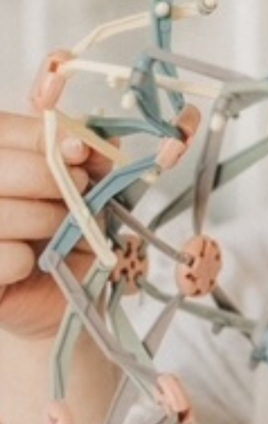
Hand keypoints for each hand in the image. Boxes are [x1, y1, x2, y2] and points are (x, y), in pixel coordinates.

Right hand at [0, 112, 105, 341]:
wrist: (60, 296)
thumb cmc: (67, 236)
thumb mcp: (88, 191)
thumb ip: (91, 160)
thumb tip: (101, 142)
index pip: (3, 128)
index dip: (43, 136)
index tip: (80, 151)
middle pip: (0, 167)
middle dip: (49, 178)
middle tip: (80, 193)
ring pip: (1, 213)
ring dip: (45, 221)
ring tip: (59, 232)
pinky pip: (3, 256)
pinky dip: (25, 262)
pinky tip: (28, 266)